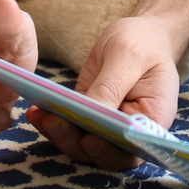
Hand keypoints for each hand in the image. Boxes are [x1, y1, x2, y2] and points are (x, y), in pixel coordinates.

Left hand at [26, 15, 180, 169]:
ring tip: (39, 115)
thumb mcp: (129, 57)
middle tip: (54, 122)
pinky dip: (53, 122)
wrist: (140, 35)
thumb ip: (111, 87)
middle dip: (76, 141)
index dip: (111, 151)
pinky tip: (37, 110)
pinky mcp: (89, 117)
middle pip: (104, 153)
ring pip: (82, 144)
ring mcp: (108, 127)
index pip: (132, 150)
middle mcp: (131, 132)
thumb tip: (92, 116)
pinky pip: (71, 127)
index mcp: (152, 122)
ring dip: (59, 134)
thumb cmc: (143, 44)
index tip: (90, 139)